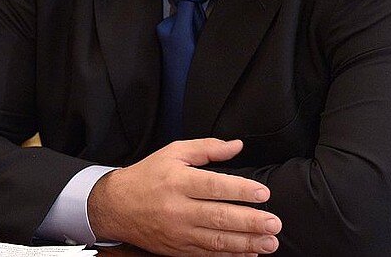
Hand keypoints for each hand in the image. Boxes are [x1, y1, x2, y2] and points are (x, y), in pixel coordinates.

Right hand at [87, 139, 280, 255]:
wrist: (116, 206)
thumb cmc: (147, 177)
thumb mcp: (173, 153)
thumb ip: (207, 148)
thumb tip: (236, 145)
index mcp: (178, 181)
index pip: (214, 187)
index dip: (240, 190)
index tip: (263, 193)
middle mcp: (178, 209)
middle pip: (219, 217)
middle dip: (250, 222)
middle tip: (274, 222)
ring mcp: (178, 232)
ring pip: (217, 240)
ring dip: (246, 243)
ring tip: (269, 242)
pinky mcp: (178, 249)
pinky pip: (208, 254)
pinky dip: (231, 255)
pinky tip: (249, 253)